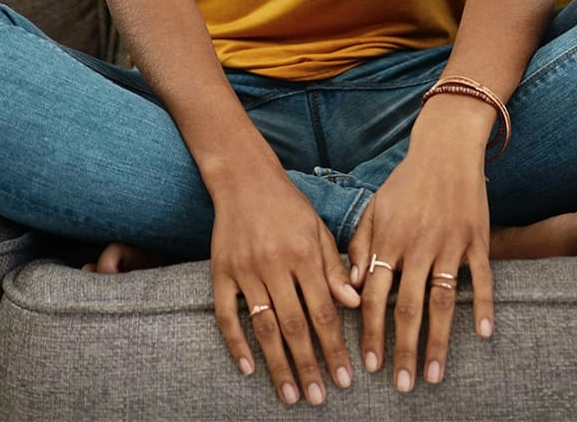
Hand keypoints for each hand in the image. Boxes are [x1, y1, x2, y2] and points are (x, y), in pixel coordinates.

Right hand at [210, 170, 361, 404]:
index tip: (344, 379)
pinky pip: (226, 314)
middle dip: (309, 366)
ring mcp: (244, 269)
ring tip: (290, 394)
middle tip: (319, 398)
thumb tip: (356, 306)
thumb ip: (336, 269)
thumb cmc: (288, 206)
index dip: (335, 349)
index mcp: (304, 256)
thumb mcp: (319, 231)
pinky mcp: (220, 271)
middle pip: (294, 326)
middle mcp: (274, 265)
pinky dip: (235, 343)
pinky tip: (247, 368)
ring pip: (263, 326)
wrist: (243, 178)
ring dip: (277, 364)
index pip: (323, 313)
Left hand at [343, 145, 495, 390]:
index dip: (372, 333)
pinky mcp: (476, 240)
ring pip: (442, 301)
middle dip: (403, 350)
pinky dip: (484, 306)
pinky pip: (482, 279)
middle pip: (408, 308)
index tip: (370, 365)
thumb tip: (354, 290)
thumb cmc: (405, 183)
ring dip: (438, 342)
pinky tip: (483, 334)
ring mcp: (449, 244)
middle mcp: (417, 246)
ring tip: (433, 375)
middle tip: (401, 384)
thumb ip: (361, 247)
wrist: (445, 150)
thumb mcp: (375, 210)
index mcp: (388, 241)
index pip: (376, 297)